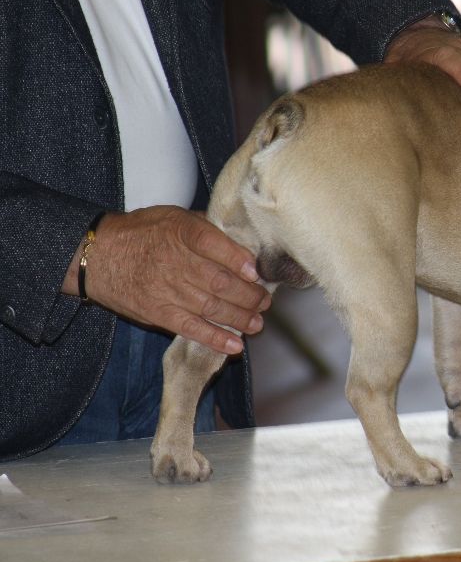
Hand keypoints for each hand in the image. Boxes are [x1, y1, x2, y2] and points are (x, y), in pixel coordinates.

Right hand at [63, 206, 270, 354]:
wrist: (95, 256)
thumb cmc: (141, 232)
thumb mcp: (173, 216)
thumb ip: (205, 226)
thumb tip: (241, 239)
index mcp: (181, 232)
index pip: (215, 244)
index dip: (240, 260)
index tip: (258, 271)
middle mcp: (175, 261)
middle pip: (220, 281)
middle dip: (249, 295)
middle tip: (265, 301)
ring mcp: (167, 290)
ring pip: (211, 307)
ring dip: (240, 318)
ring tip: (257, 323)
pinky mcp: (158, 313)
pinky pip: (191, 328)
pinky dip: (215, 338)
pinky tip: (235, 345)